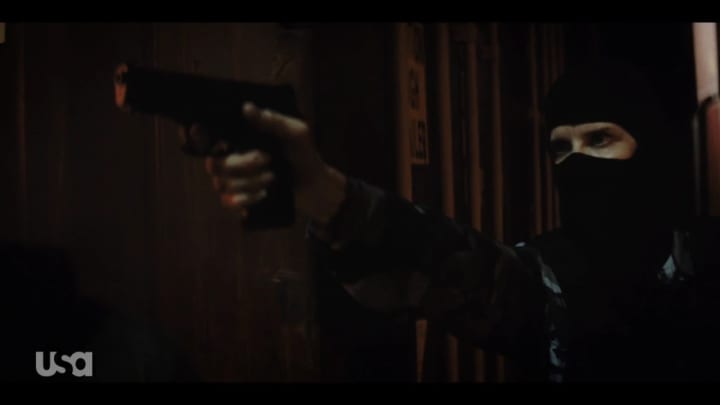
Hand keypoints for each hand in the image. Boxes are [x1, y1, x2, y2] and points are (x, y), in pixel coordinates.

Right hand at [200, 102, 346, 224]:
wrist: (316, 185)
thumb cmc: (303, 153)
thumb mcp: (295, 132)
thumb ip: (272, 121)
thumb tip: (247, 108)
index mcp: (238, 140)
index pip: (205, 137)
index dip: (195, 136)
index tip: (200, 132)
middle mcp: (229, 159)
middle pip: (213, 164)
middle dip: (241, 163)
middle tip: (267, 159)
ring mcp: (233, 182)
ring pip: (222, 185)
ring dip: (250, 181)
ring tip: (273, 177)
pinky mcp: (240, 201)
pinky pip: (228, 202)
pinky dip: (247, 199)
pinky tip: (264, 194)